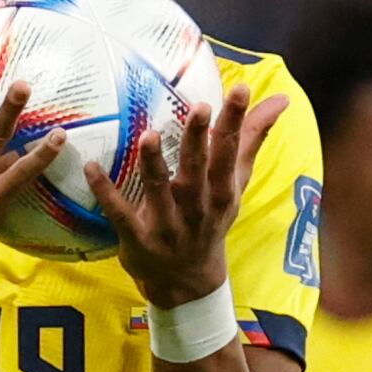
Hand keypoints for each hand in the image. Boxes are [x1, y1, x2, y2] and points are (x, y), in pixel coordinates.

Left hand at [84, 84, 288, 308]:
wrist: (189, 281)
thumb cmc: (211, 220)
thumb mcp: (236, 184)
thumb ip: (251, 140)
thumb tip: (280, 100)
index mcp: (222, 191)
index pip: (230, 152)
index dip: (235, 121)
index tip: (240, 89)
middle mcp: (197, 207)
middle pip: (199, 170)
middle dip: (199, 139)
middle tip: (199, 108)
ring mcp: (167, 225)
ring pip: (159, 190)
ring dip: (154, 163)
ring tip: (149, 136)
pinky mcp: (138, 238)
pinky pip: (120, 214)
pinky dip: (105, 192)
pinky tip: (92, 168)